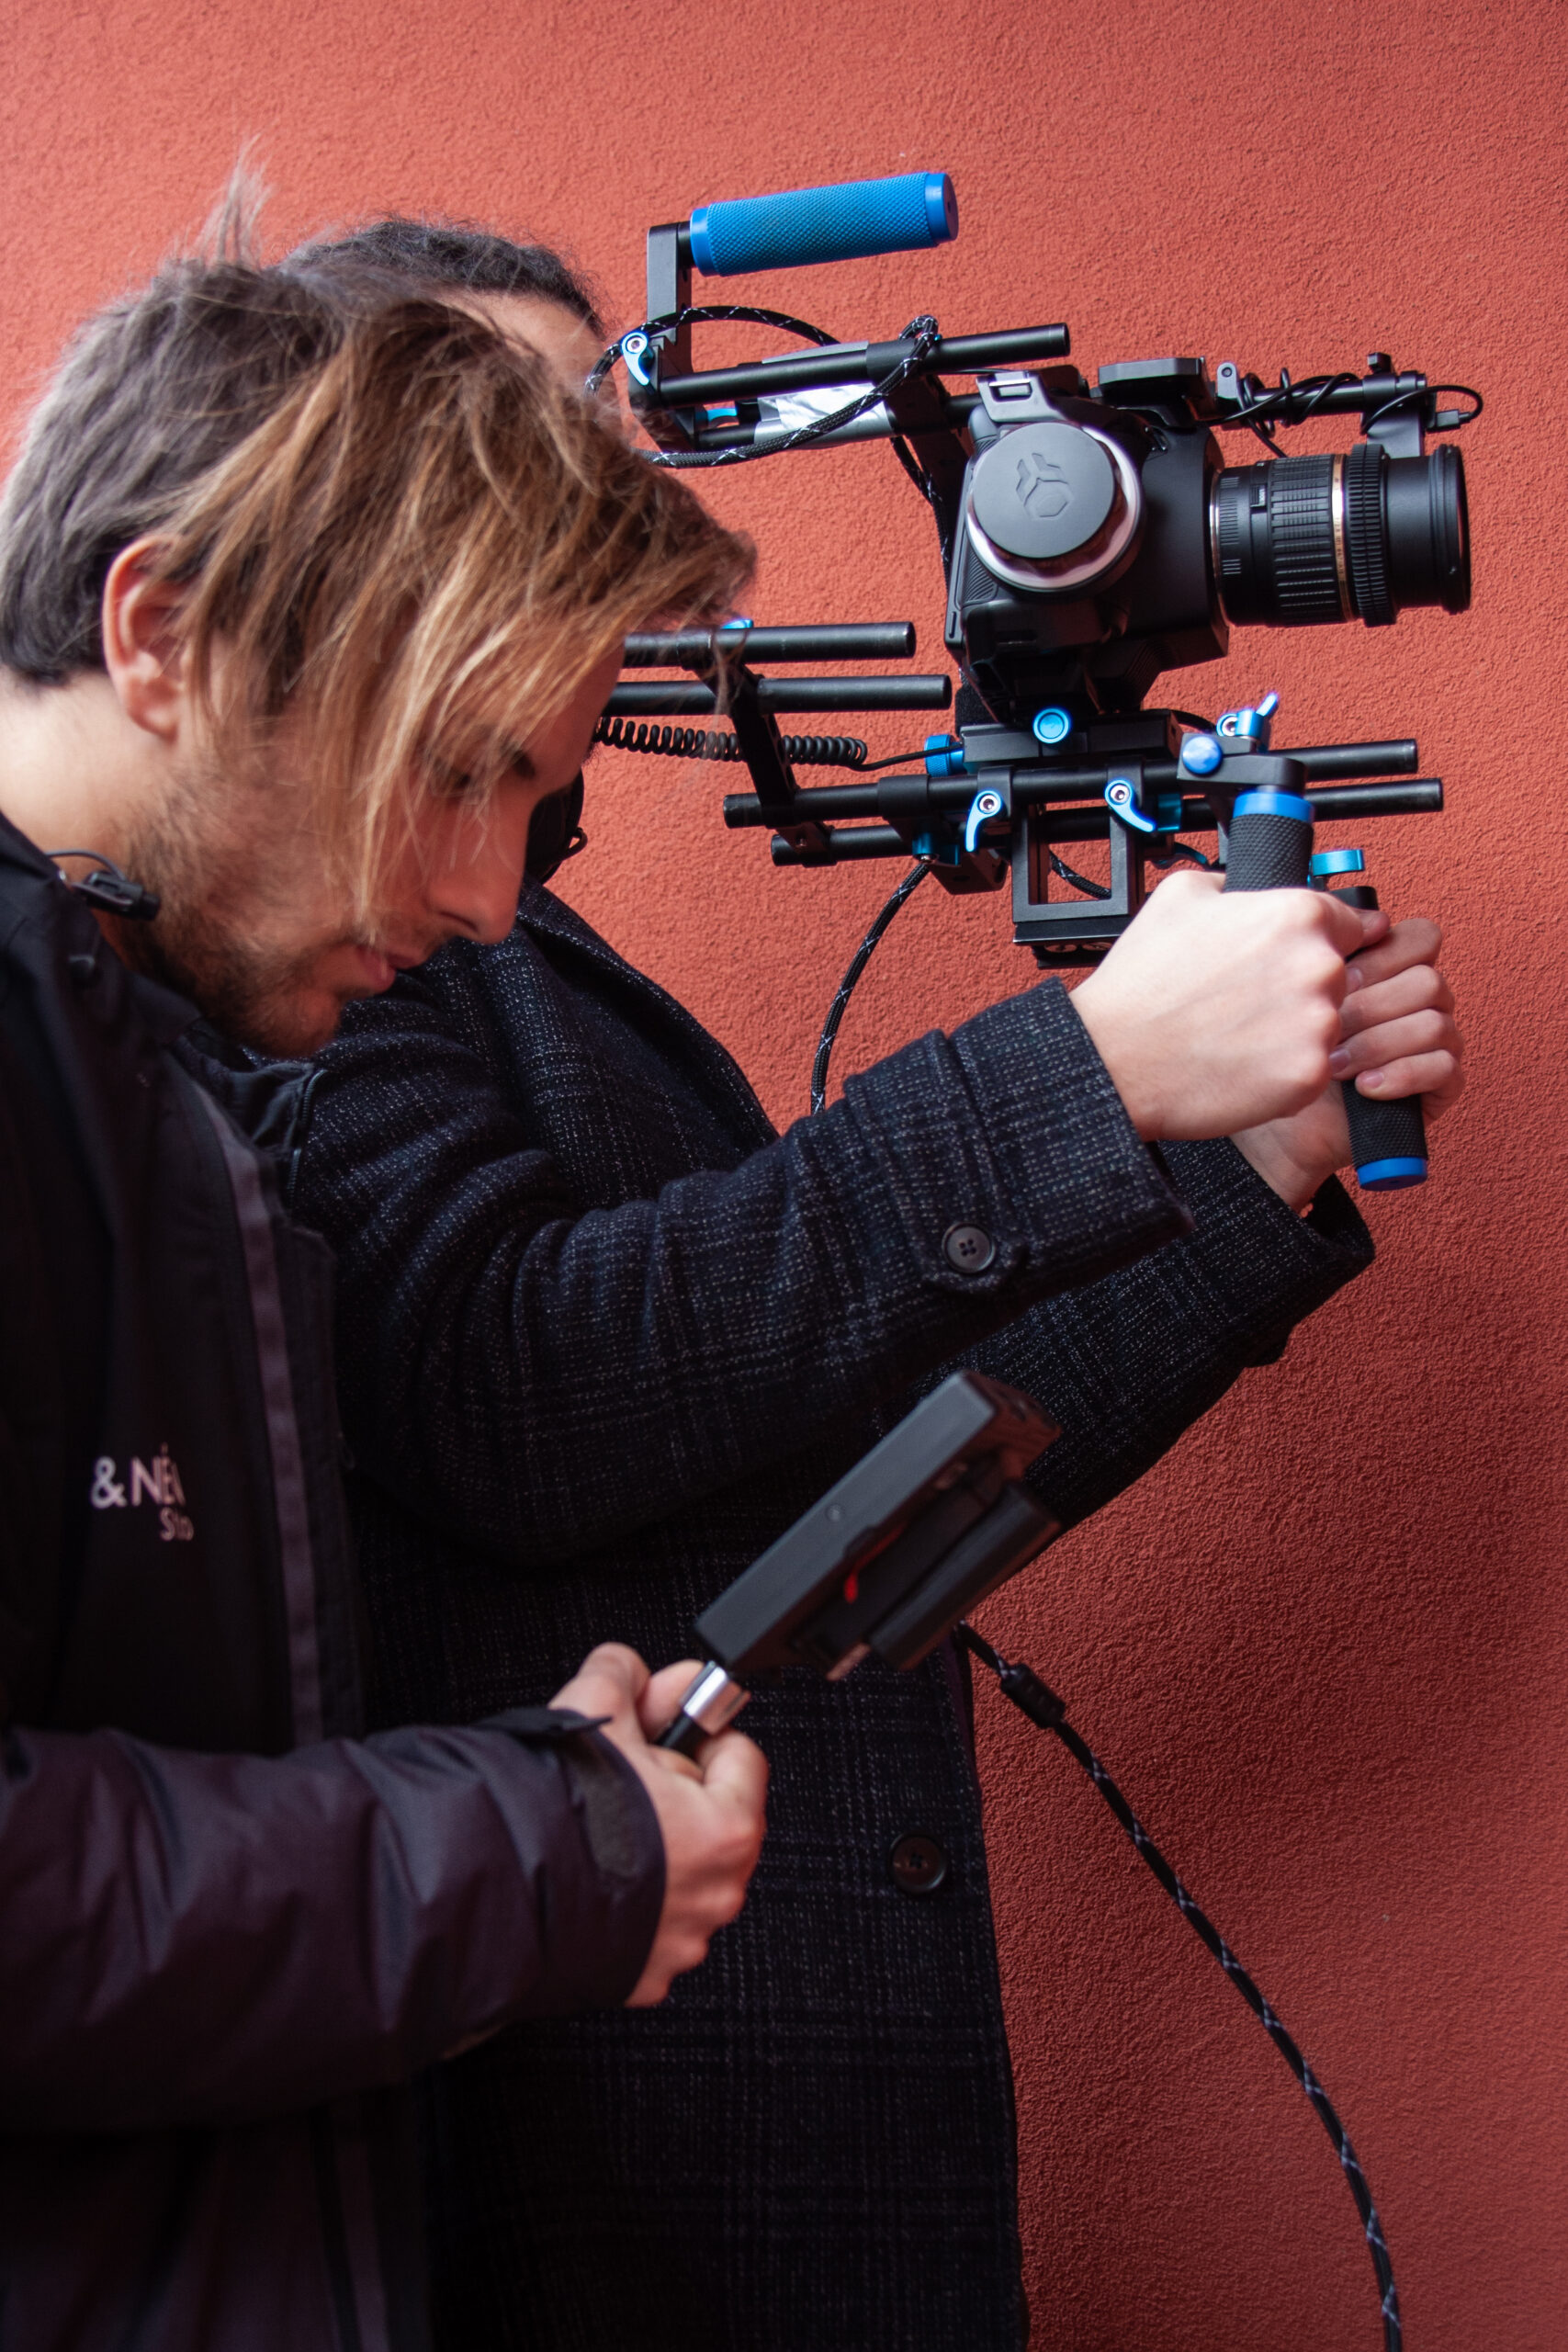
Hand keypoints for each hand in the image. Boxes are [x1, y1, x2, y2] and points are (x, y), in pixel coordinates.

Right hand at [549, 1644, 766, 2006]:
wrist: (495, 1892)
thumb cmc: (556, 1812)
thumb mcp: (595, 1708)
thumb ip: (624, 1675)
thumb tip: (631, 1669)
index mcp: (727, 1829)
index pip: (741, 1756)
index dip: (699, 1732)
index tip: (669, 1728)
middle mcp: (717, 1893)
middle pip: (711, 1817)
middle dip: (669, 1790)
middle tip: (622, 1773)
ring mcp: (680, 1941)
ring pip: (679, 1873)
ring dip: (649, 1847)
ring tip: (594, 1825)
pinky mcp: (643, 1975)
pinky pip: (648, 1922)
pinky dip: (625, 1898)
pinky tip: (586, 1873)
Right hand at [1072, 869, 1372, 1140]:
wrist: (1115, 1057)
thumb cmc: (1141, 985)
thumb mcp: (1178, 896)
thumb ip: (1233, 885)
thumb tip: (1246, 890)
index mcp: (1296, 915)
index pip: (1348, 923)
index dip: (1319, 941)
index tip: (1299, 959)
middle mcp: (1317, 965)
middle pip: (1337, 976)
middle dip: (1299, 988)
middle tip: (1248, 1002)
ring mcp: (1317, 1023)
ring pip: (1324, 1024)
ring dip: (1292, 1031)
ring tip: (1238, 1033)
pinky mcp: (1308, 1074)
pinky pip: (1310, 1069)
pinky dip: (1283, 1070)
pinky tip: (1241, 1061)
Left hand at [1231, 914, 1465, 1207]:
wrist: (1274, 1127)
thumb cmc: (1275, 1053)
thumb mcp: (1279, 989)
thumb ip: (1299, 946)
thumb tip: (1303, 905)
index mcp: (1389, 967)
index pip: (1418, 936)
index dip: (1382, 953)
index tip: (1336, 976)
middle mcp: (1418, 1000)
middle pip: (1427, 979)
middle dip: (1371, 1004)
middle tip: (1327, 1025)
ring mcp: (1434, 1041)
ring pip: (1434, 1021)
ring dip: (1377, 1042)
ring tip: (1332, 1063)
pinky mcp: (1441, 1085)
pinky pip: (1445, 1067)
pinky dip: (1403, 1073)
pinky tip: (1363, 1086)